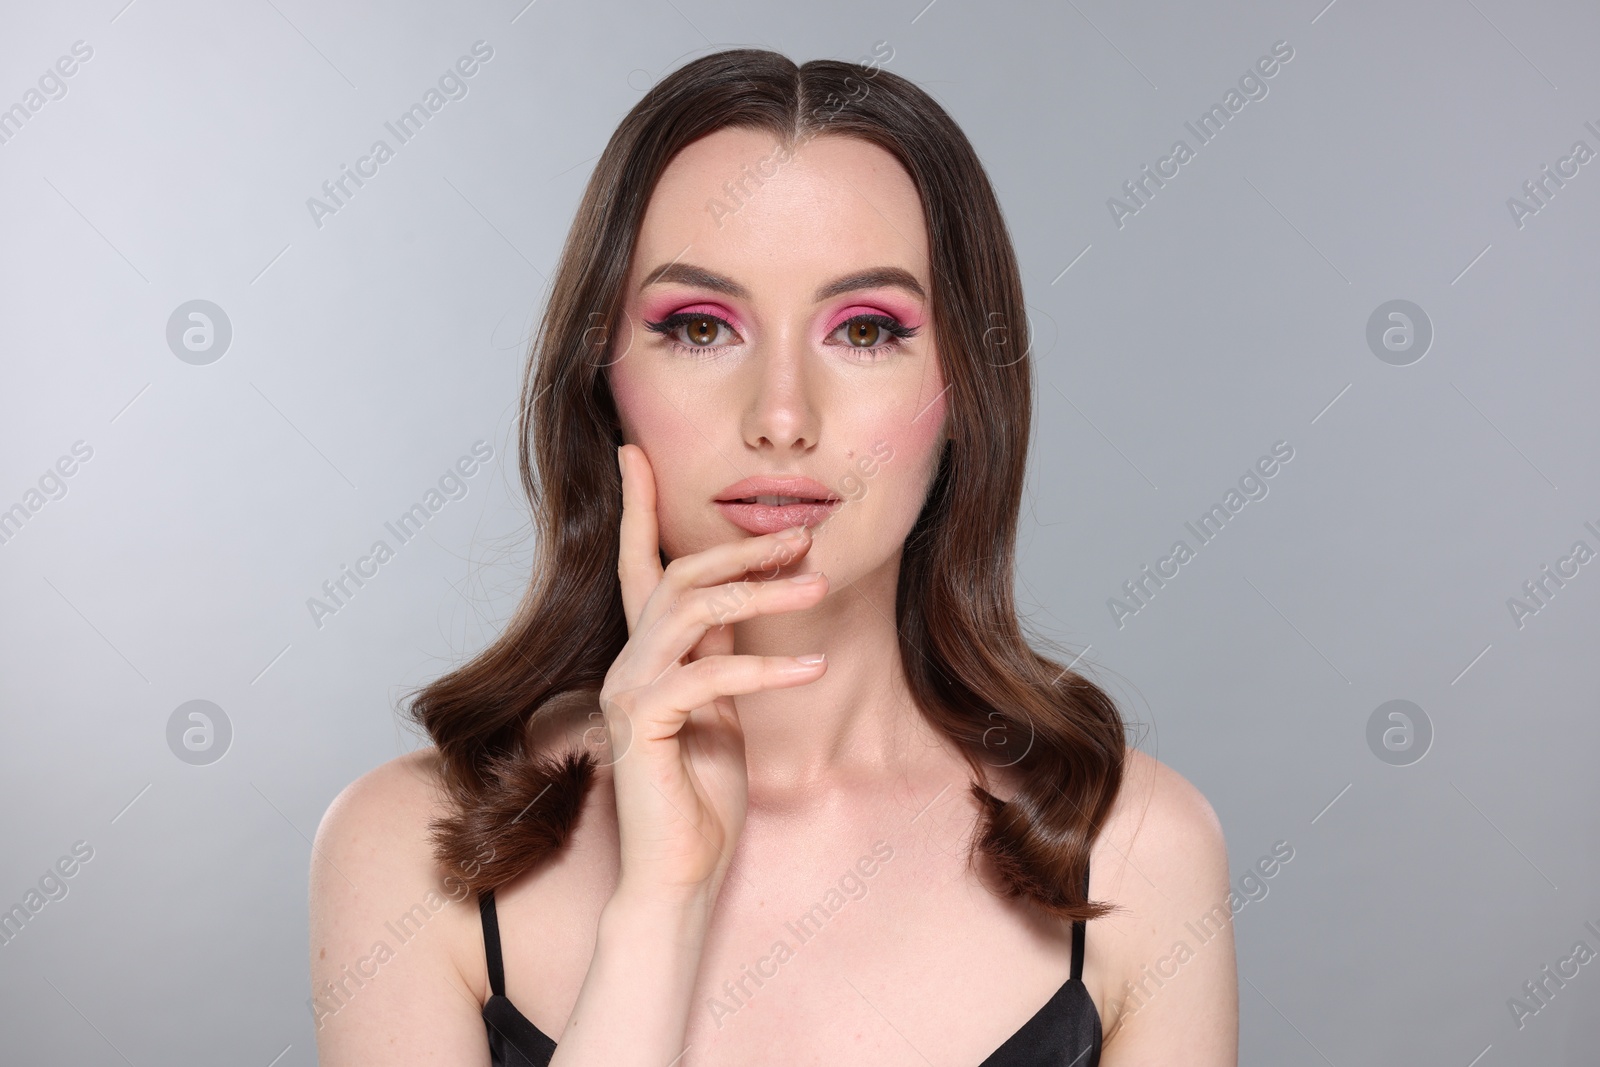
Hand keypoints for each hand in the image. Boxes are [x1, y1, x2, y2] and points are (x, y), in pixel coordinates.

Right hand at [599, 443, 829, 903]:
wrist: (679, 871)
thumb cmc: (703, 794)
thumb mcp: (722, 708)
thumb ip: (718, 652)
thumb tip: (741, 600)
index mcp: (647, 654)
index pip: (639, 566)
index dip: (636, 507)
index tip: (632, 451)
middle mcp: (629, 662)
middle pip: (677, 575)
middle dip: (742, 548)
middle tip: (803, 535)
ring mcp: (630, 689)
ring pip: (691, 609)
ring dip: (761, 592)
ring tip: (819, 587)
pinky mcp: (644, 723)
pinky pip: (710, 674)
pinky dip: (766, 668)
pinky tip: (814, 670)